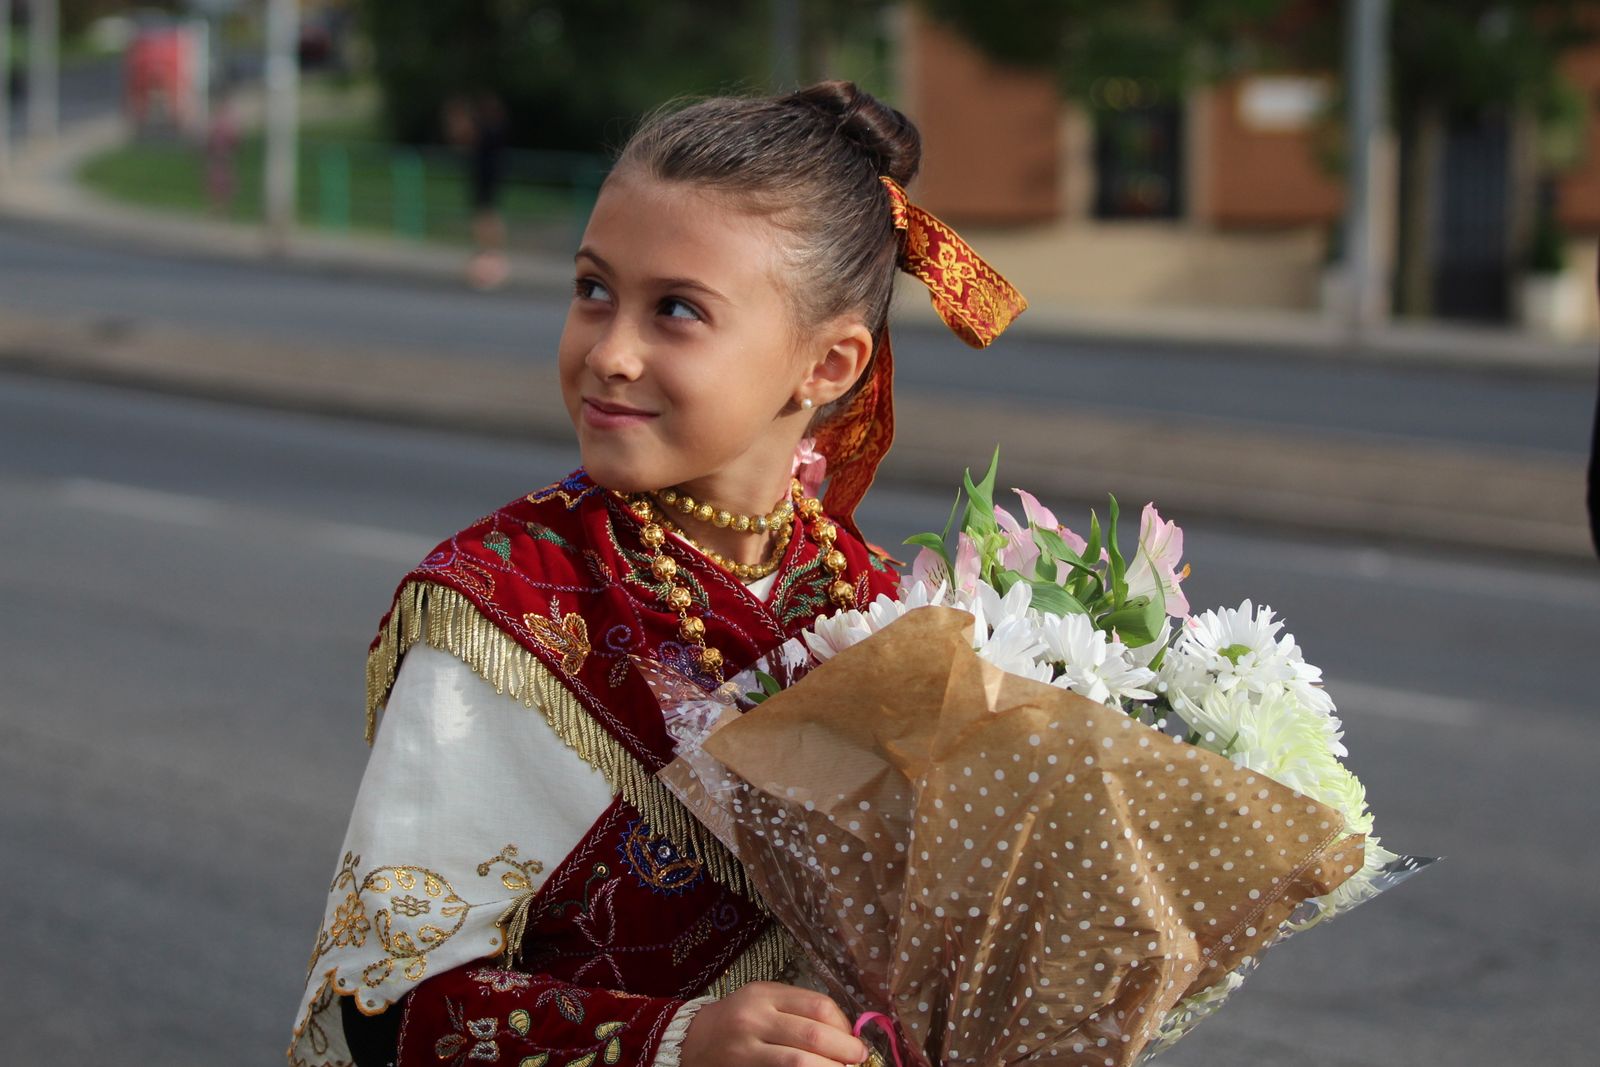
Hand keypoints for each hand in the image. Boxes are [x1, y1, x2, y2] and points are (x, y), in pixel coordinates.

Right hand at [680, 981, 869, 1066]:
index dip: (844, 1025)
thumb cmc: (737, 1019)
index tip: (854, 1038)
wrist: (691, 1041)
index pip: (817, 1006)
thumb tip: (846, 1032)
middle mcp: (755, 1018)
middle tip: (859, 1058)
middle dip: (845, 1050)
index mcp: (765, 994)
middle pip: (814, 1034)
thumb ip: (797, 1010)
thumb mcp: (763, 1001)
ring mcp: (746, 1048)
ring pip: (799, 1061)